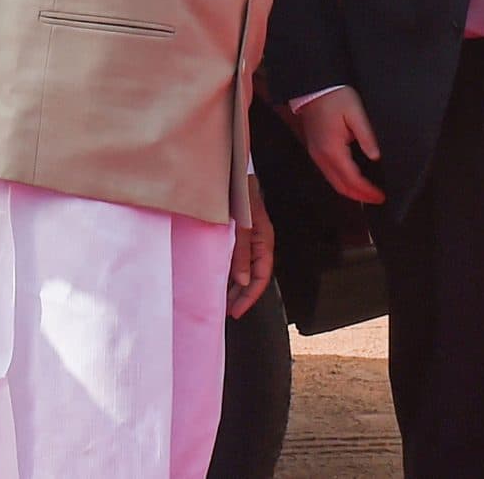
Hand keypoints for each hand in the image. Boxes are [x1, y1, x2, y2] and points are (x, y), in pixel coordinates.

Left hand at [229, 179, 275, 317]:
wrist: (233, 172)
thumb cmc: (240, 194)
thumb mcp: (242, 226)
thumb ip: (242, 252)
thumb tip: (243, 280)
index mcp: (264, 241)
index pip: (262, 276)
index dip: (250, 296)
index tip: (236, 311)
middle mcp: (258, 242)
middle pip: (254, 276)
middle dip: (242, 295)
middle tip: (227, 310)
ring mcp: (248, 238)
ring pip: (244, 269)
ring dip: (235, 285)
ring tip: (223, 299)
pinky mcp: (237, 234)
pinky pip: (236, 258)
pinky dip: (229, 271)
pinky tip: (220, 278)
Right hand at [293, 88, 383, 205]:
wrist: (313, 86)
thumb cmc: (335, 96)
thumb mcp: (356, 112)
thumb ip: (366, 135)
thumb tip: (375, 156)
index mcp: (332, 149)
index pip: (351, 179)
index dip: (367, 191)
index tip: (381, 196)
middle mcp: (321, 157)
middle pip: (340, 186)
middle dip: (359, 197)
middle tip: (377, 199)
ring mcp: (316, 154)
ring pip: (333, 182)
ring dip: (350, 191)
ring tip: (368, 194)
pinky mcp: (315, 150)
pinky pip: (329, 173)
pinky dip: (342, 182)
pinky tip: (353, 180)